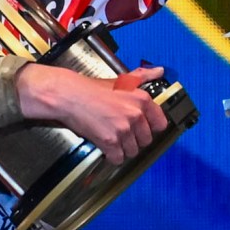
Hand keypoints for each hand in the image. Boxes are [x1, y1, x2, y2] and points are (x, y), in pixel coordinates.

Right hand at [15, 63, 168, 164]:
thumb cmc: (92, 88)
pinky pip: (118, 158)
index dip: (150, 128)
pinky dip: (112, 156)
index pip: (160, 124)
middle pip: (146, 140)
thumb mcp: (121, 80)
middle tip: (121, 132)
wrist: (69, 96)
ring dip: (123, 149)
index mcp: (141, 100)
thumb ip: (142, 76)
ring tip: (112, 138)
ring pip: (133, 151)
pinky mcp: (110, 141)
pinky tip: (105, 146)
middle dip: (135, 139)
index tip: (142, 127)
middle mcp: (135, 115)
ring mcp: (123, 129)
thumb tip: (159, 71)